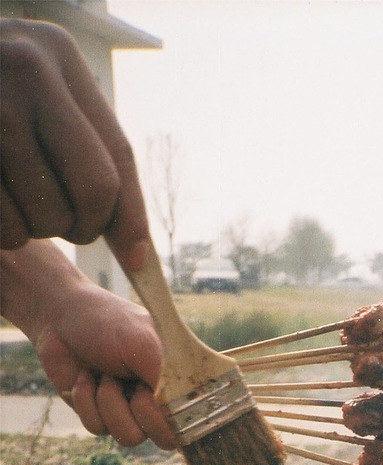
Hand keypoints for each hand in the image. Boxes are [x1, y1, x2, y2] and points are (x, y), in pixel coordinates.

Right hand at [0, 18, 148, 272]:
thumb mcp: (39, 94)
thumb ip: (90, 154)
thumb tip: (137, 255)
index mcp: (58, 53)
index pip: (118, 153)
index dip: (130, 216)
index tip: (135, 260)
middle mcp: (26, 70)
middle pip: (94, 190)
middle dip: (85, 225)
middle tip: (63, 223)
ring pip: (47, 216)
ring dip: (37, 228)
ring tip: (15, 197)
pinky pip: (7, 228)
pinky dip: (7, 233)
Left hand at [1, 242, 176, 448]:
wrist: (59, 318)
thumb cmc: (108, 322)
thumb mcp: (143, 343)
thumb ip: (166, 378)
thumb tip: (173, 411)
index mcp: (177, 381)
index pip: (192, 420)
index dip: (174, 417)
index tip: (153, 393)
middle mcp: (157, 401)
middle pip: (164, 439)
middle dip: (142, 412)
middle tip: (133, 387)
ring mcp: (128, 411)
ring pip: (129, 437)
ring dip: (111, 402)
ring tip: (104, 375)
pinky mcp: (99, 416)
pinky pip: (98, 428)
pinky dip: (87, 401)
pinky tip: (84, 379)